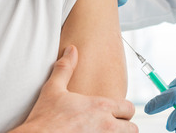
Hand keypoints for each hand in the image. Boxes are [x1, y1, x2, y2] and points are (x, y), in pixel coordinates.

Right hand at [14, 45, 137, 132]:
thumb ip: (65, 68)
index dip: (123, 110)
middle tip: (111, 125)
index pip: (129, 108)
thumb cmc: (44, 118)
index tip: (114, 112)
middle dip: (124, 126)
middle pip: (132, 129)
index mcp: (100, 107)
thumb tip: (72, 50)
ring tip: (102, 132)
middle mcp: (106, 126)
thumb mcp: (53, 89)